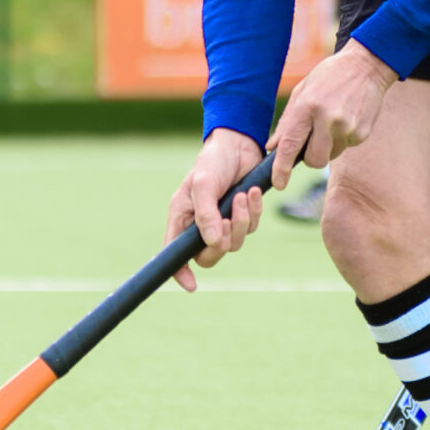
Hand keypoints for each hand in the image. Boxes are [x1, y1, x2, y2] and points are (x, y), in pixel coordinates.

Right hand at [165, 127, 267, 289]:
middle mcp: (200, 225)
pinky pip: (251, 228)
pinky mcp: (243, 216)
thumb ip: (206, 213)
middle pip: (209, 256)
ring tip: (242, 197)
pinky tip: (253, 193)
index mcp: (182, 219)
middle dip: (223, 242)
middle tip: (229, 221)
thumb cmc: (213, 161)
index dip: (180, 272)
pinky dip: (254, 212)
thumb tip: (212, 241)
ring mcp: (222, 222)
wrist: (239, 143)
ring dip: (242, 221)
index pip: (175, 253)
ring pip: (234, 243)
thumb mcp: (204, 183)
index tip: (191, 285)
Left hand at [269, 40, 396, 189]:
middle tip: (311, 142)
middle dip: (310, 158)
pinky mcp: (362, 133)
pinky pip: (346, 147)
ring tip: (332, 121)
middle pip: (314, 160)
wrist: (366, 67)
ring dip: (327, 147)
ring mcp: (348, 128)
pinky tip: (346, 118)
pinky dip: (342, 139)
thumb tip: (273, 147)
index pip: (291, 144)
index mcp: (308, 106)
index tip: (279, 183)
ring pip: (330, 156)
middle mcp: (328, 119)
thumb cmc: (328, 77)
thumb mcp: (302, 91)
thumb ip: (287, 121)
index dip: (282, 168)